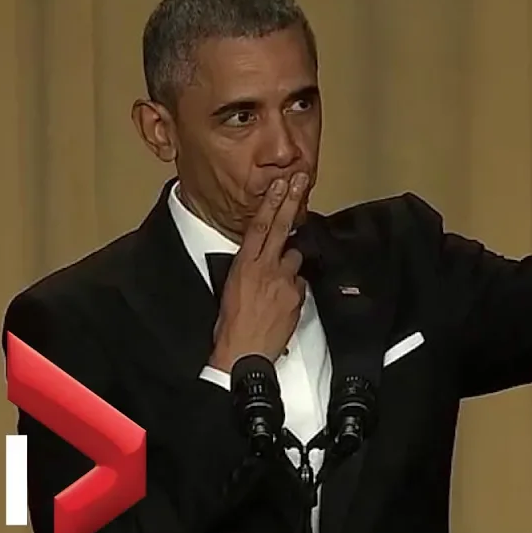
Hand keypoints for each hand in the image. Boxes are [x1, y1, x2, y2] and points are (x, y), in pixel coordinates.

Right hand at [208, 172, 309, 372]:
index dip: (270, 203)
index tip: (279, 184)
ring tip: (278, 282)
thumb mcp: (230, 288)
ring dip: (290, 263)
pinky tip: (284, 301)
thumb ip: (247, 268)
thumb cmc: (230, 324)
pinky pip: (300, 283)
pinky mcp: (297, 296)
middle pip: (280, 228)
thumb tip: (258, 259)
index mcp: (243, 265)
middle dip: (291, 202)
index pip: (258, 226)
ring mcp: (283, 281)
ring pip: (295, 258)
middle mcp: (265, 268)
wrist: (244, 352)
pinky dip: (294, 287)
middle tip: (301, 180)